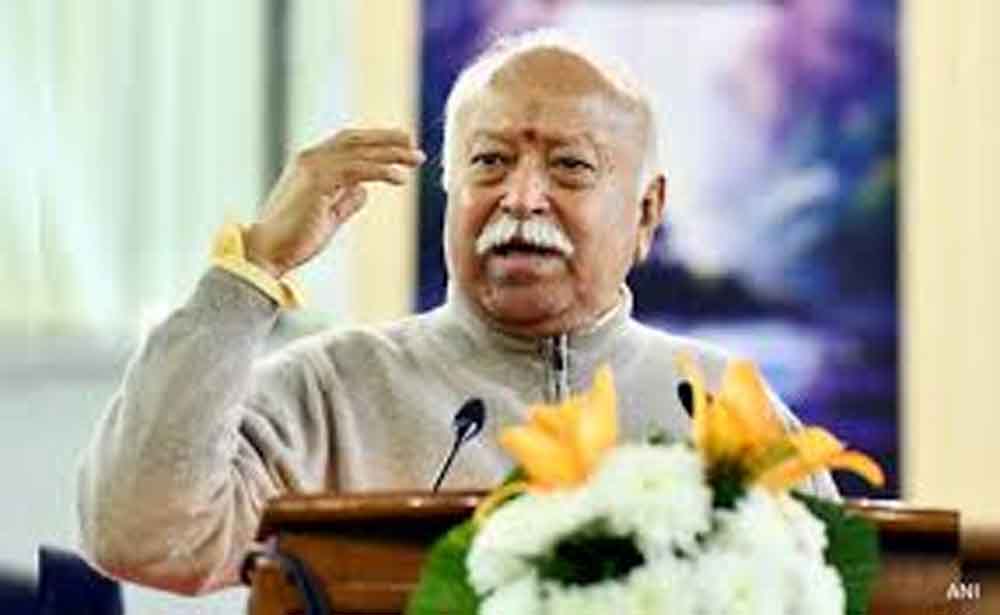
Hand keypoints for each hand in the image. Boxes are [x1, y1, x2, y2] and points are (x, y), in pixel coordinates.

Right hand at [244, 128, 424, 277]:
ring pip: (360, 152)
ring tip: (416, 159)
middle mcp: (311, 158)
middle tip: (413, 143)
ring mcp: (313, 167)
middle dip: (388, 139)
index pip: (348, 143)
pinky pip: (358, 170)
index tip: (401, 144)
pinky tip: (400, 177)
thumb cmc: (295, 239)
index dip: (375, 141)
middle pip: (356, 140)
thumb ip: (345, 201)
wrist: (268, 252)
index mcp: (311, 163)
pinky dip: (381, 171)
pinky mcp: (318, 181)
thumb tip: (364, 191)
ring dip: (392, 154)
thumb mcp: (328, 216)